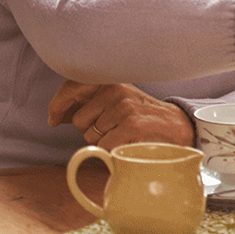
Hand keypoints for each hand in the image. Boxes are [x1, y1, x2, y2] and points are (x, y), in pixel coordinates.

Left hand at [47, 80, 195, 148]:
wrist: (181, 126)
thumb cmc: (146, 116)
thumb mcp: (121, 100)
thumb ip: (93, 102)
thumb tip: (57, 115)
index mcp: (112, 81)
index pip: (73, 86)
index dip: (59, 104)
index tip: (54, 118)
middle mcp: (116, 91)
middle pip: (79, 120)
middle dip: (90, 129)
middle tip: (114, 128)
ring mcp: (123, 109)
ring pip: (90, 136)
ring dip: (103, 141)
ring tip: (125, 135)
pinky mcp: (130, 127)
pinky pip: (103, 148)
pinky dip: (112, 152)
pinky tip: (129, 144)